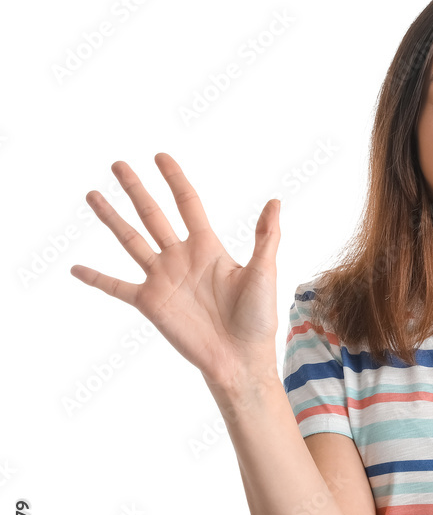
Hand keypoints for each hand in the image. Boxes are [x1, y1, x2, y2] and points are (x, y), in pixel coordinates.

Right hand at [70, 153, 281, 387]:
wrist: (241, 357)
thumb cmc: (258, 318)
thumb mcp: (265, 272)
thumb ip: (266, 236)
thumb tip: (275, 200)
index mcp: (208, 247)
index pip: (188, 204)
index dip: (174, 179)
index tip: (160, 157)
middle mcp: (182, 258)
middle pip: (153, 215)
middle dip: (136, 189)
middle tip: (118, 164)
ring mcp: (163, 279)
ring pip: (130, 240)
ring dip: (111, 218)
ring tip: (92, 195)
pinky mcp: (150, 303)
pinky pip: (117, 287)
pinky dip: (96, 278)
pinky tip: (76, 268)